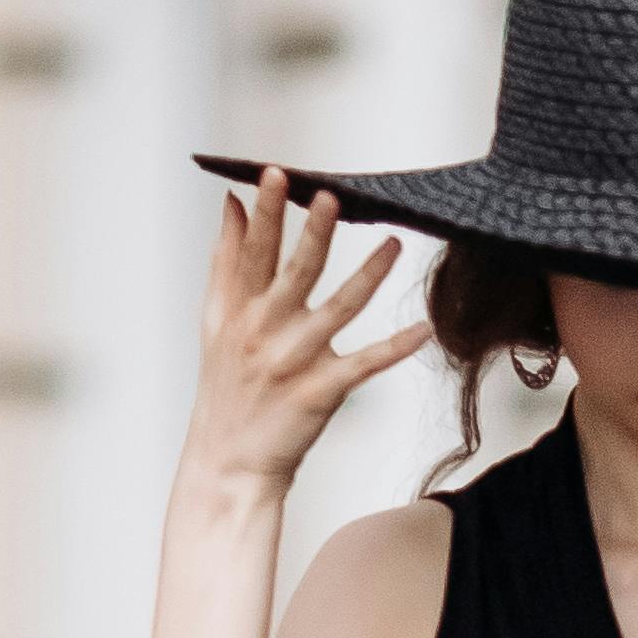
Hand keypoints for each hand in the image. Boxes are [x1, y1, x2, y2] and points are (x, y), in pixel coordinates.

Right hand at [182, 175, 425, 507]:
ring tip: (395, 244)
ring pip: (338, 309)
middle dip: (311, 233)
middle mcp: (266, 331)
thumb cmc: (226, 386)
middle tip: (329, 197)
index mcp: (239, 310)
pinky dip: (395, 347)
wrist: (228, 462)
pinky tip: (422, 329)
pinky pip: (365, 364)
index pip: (253, 252)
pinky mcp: (321, 392)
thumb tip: (229, 205)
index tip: (275, 174)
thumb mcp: (215, 321)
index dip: (263, 213)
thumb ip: (225, 260)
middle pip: (294, 272)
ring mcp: (295, 362)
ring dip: (369, 275)